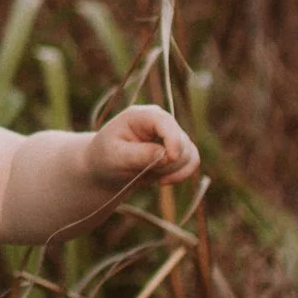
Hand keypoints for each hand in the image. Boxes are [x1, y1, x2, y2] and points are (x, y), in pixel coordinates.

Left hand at [83, 103, 198, 202]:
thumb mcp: (116, 157)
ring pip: (189, 154)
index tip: (171, 158)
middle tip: (144, 171)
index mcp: (141, 115)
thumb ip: (140, 155)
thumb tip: (166, 155)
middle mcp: (160, 121)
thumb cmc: (106, 158)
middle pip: (181, 142)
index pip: (165, 121)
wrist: (106, 168)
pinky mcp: (178, 149)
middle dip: (167, 163)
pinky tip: (163, 181)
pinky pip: (192, 162)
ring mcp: (171, 134)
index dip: (173, 139)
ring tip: (148, 174)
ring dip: (172, 171)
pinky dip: (181, 175)